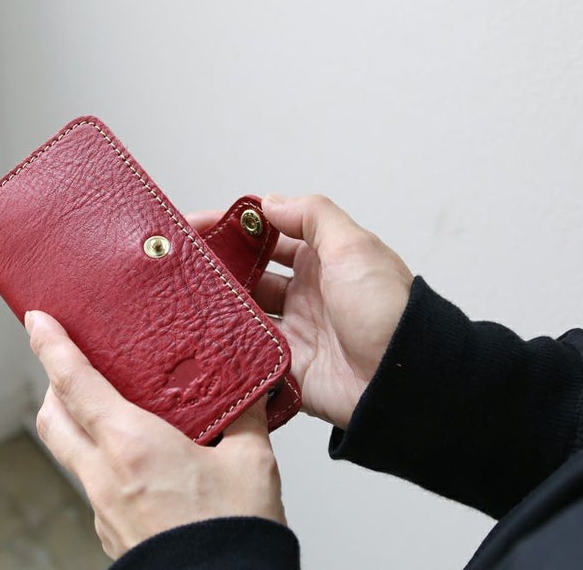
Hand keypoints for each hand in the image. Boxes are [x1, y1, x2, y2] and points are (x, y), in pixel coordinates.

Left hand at [25, 310, 285, 559]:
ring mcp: (103, 508)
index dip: (51, 347)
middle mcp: (106, 476)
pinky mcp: (111, 531)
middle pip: (52, 419)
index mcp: (134, 446)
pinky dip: (99, 459)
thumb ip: (246, 419)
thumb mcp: (250, 463)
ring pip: (68, 453)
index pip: (76, 384)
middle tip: (66, 362)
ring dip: (73, 422)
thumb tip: (250, 392)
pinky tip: (134, 459)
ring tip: (102, 407)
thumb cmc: (232, 534)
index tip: (38, 320)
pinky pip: (93, 483)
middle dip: (51, 384)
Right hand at [189, 195, 412, 429]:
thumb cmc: (386, 309)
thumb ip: (312, 216)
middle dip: (218, 267)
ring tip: (182, 296)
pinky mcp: (287, 366)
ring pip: (244, 312)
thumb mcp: (353, 246)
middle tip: (179, 264)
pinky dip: (228, 344)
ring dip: (219, 305)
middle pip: (250, 274)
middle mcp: (305, 293)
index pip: (268, 236)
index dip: (234, 229)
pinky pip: (250, 352)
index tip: (195, 226)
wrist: (403, 379)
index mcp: (322, 260)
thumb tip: (269, 202)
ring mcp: (294, 330)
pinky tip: (201, 334)